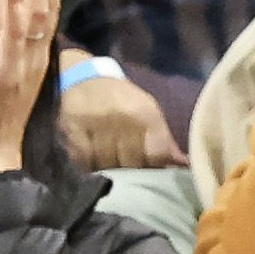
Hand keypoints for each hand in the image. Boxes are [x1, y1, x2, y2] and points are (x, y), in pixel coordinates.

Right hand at [53, 71, 182, 170]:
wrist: (82, 77)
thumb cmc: (120, 98)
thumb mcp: (147, 111)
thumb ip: (163, 139)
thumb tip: (181, 165)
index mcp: (145, 113)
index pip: (157, 155)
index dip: (156, 169)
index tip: (152, 174)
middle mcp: (122, 118)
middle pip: (131, 164)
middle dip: (132, 172)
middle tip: (129, 176)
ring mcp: (96, 124)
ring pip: (107, 165)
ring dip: (109, 172)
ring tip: (109, 172)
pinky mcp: (72, 130)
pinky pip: (84, 161)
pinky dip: (88, 167)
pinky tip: (91, 165)